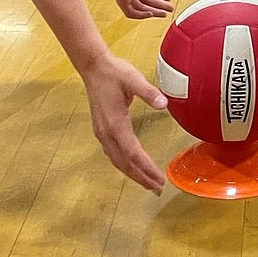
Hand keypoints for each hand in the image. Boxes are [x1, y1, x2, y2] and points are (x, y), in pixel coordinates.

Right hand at [81, 54, 167, 193]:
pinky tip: (131, 167)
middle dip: (142, 178)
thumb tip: (164, 103)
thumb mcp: (133, 78)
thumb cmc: (114, 72)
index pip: (134, 154)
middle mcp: (107, 133)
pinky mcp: (102, 129)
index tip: (160, 179)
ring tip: (148, 183)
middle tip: (158, 189)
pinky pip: (113, 154)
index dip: (147, 168)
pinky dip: (124, 165)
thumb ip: (149, 92)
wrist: (94, 67)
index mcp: (116, 124)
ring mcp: (102, 133)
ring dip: (133, 174)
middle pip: (125, 163)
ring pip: (118, 161)